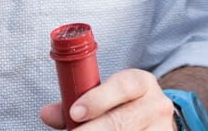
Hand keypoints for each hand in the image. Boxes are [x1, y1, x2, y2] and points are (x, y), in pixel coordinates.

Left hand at [39, 69, 174, 129]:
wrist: (156, 122)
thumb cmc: (123, 106)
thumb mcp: (106, 96)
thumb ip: (76, 101)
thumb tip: (46, 113)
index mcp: (142, 82)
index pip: (123, 86)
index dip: (98, 99)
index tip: (75, 112)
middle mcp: (156, 105)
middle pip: (121, 121)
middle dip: (92, 130)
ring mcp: (161, 129)